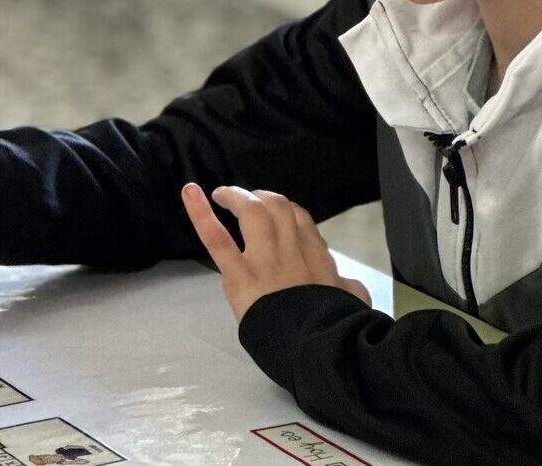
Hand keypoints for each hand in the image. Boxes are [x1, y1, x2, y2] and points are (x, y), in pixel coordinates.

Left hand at [182, 183, 370, 321]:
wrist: (318, 348)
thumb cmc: (333, 329)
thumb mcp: (352, 304)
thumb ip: (349, 289)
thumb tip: (348, 283)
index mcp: (316, 257)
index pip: (299, 218)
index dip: (284, 210)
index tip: (274, 215)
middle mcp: (291, 251)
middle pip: (277, 206)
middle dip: (260, 197)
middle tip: (246, 201)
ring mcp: (264, 260)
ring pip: (252, 212)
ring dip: (234, 196)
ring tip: (220, 195)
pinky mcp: (240, 276)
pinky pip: (217, 239)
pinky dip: (200, 214)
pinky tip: (190, 193)